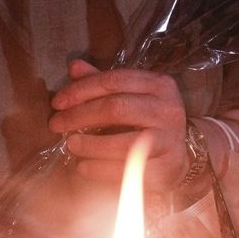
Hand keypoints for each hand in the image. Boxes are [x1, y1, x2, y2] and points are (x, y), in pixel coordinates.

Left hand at [48, 59, 189, 191]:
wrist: (183, 154)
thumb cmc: (148, 119)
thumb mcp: (130, 95)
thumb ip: (102, 81)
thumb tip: (74, 67)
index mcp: (159, 85)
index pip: (113, 81)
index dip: (81, 90)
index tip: (57, 102)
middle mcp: (168, 110)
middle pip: (115, 108)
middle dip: (79, 116)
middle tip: (56, 124)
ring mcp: (170, 141)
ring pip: (123, 143)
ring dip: (90, 145)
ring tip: (70, 145)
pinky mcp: (167, 169)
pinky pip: (128, 171)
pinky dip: (100, 169)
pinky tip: (83, 167)